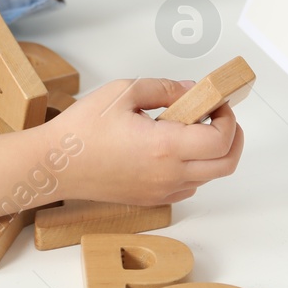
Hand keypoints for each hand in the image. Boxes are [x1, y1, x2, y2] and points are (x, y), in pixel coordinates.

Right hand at [48, 77, 243, 205]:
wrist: (55, 165)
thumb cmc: (82, 129)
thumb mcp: (123, 92)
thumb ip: (164, 89)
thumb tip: (192, 91)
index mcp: (165, 147)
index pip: (221, 139)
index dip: (228, 118)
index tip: (216, 102)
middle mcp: (168, 175)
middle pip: (226, 164)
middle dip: (232, 137)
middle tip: (218, 115)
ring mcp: (161, 191)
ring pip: (209, 177)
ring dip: (212, 152)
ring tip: (189, 127)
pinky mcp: (151, 199)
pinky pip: (188, 186)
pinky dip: (195, 168)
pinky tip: (173, 148)